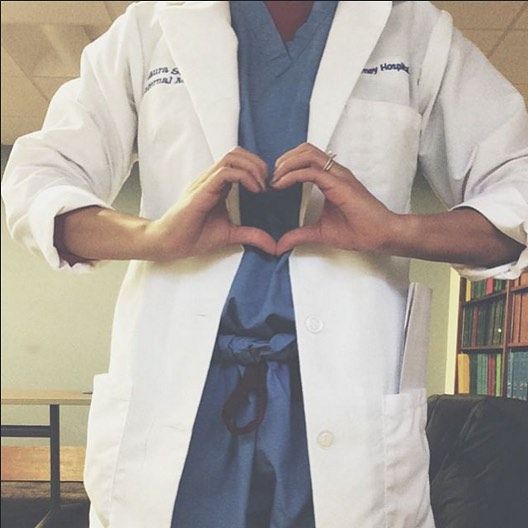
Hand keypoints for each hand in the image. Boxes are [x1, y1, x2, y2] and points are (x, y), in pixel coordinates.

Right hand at [144, 147, 275, 259]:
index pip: (239, 161)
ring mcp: (206, 182)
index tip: (268, 188)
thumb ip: (252, 235)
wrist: (170, 243)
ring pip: (232, 157)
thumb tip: (273, 246)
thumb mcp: (230, 235)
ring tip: (261, 186)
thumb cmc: (193, 236)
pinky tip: (254, 191)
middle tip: (268, 183)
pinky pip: (224, 172)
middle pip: (237, 153)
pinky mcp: (202, 190)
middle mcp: (212, 179)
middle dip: (258, 163)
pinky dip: (244, 176)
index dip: (257, 168)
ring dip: (252, 167)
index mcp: (218, 185)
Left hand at [271, 142, 396, 254]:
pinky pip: (311, 171)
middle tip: (271, 175)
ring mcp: (338, 176)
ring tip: (275, 178)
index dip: (287, 165)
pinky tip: (281, 184)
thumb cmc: (359, 231)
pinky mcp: (339, 184)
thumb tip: (280, 245)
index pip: (307, 158)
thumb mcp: (320, 233)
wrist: (381, 236)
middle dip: (284, 158)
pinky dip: (292, 175)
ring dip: (286, 163)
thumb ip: (299, 235)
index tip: (273, 182)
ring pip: (308, 154)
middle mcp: (335, 172)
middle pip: (305, 149)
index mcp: (332, 179)